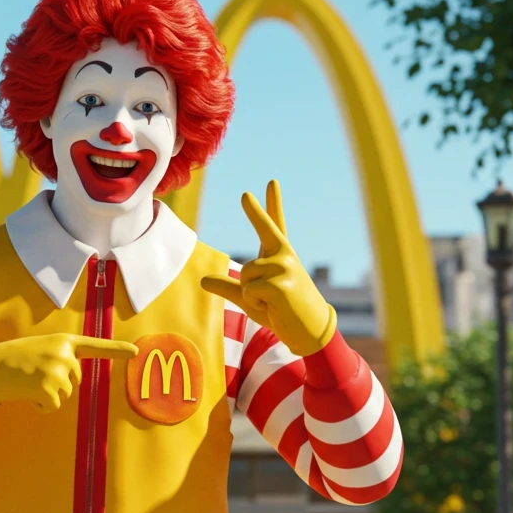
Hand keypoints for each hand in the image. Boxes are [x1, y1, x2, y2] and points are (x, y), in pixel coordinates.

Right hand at [0, 333, 137, 411]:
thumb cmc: (13, 359)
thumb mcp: (41, 349)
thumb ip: (60, 357)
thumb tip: (71, 380)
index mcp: (64, 342)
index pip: (94, 345)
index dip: (116, 349)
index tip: (135, 351)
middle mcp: (64, 355)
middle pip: (76, 380)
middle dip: (58, 383)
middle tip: (34, 375)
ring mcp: (57, 371)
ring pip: (65, 395)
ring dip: (48, 395)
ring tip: (28, 382)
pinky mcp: (49, 389)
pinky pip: (53, 406)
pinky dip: (41, 406)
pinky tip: (26, 394)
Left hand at [200, 180, 336, 356]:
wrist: (309, 331)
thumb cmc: (282, 312)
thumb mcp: (251, 298)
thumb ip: (229, 287)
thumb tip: (203, 280)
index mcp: (279, 255)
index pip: (274, 225)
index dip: (270, 204)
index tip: (271, 182)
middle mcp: (284, 256)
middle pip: (259, 239)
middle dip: (256, 211)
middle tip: (254, 189)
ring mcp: (285, 267)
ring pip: (245, 276)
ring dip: (250, 296)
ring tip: (272, 303)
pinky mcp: (282, 284)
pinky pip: (248, 290)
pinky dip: (254, 303)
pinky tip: (274, 308)